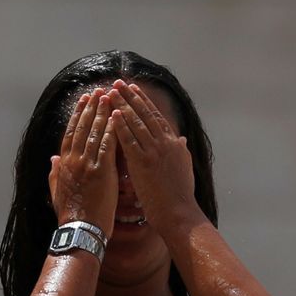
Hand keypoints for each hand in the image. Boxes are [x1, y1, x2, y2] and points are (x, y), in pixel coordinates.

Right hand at [47, 90, 118, 237]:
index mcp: (64, 164)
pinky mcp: (101, 172)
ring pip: (95, 132)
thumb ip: (55, 173)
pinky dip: (112, 130)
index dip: (77, 115)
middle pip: (82, 127)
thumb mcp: (57, 191)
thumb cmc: (71, 214)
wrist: (80, 230)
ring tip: (109, 97)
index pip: (70, 132)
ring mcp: (86, 165)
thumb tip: (53, 158)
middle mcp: (73, 160)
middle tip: (99, 91)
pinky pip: (107, 146)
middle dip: (91, 107)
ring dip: (103, 113)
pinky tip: (118, 117)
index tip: (84, 100)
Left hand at [112, 81, 198, 234]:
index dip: (143, 101)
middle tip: (118, 83)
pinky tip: (112, 114)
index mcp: (173, 143)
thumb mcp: (184, 167)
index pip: (156, 116)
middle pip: (145, 114)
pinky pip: (130, 139)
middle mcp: (165, 143)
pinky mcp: (143, 162)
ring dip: (122, 105)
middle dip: (130, 97)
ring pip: (136, 122)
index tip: (133, 89)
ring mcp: (154, 151)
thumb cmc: (179, 194)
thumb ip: (181, 151)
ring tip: (111, 92)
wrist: (178, 212)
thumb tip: (181, 139)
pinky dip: (121, 125)